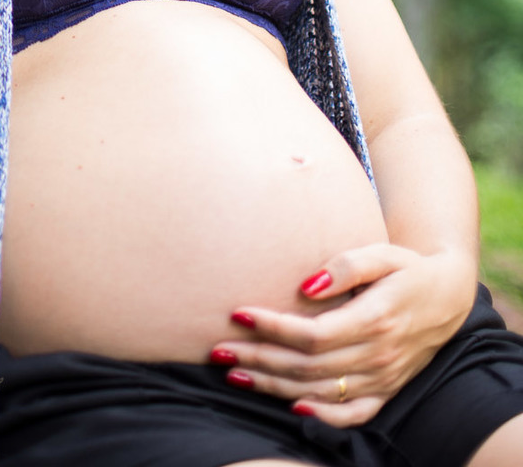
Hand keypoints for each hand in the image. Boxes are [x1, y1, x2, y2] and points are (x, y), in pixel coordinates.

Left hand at [210, 244, 475, 425]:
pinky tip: (290, 407)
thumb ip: (346, 266)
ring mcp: (383, 378)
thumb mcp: (383, 253)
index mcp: (375, 320)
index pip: (313, 333)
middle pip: (308, 366)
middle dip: (259, 359)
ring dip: (274, 386)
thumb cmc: (409, 268)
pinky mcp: (387, 390)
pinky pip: (353, 414)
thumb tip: (306, 286)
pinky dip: (322, 416)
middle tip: (219, 350)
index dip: (273, 326)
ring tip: (235, 375)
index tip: (237, 313)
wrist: (450, 296)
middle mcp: (378, 355)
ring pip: (320, 391)